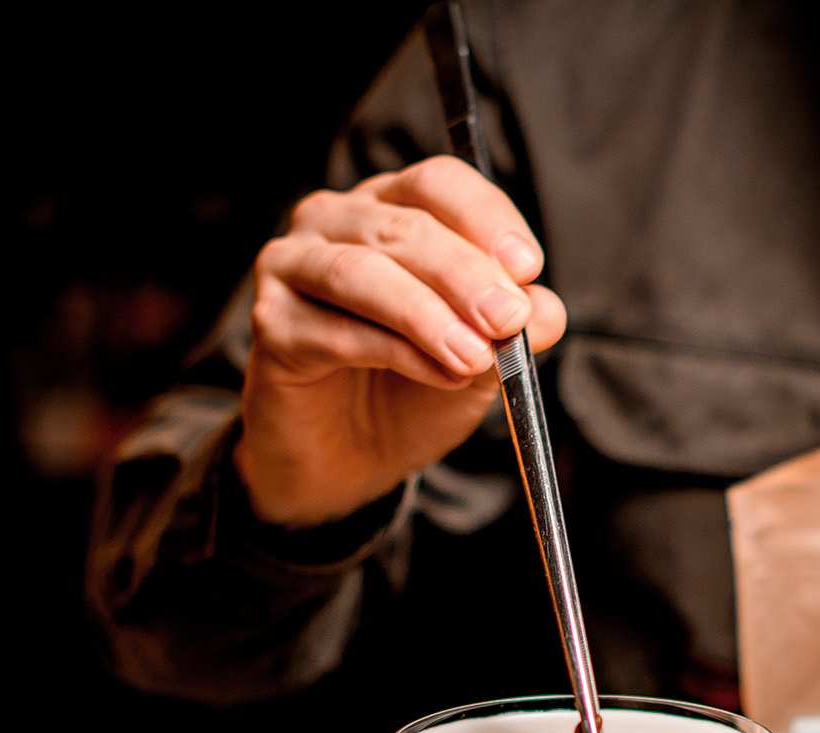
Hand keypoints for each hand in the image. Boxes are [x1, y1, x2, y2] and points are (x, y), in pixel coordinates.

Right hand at [238, 156, 568, 527]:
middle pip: (405, 227)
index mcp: (390, 208)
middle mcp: (335, 222)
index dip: (485, 218)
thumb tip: (547, 310)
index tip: (528, 267)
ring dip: (427, 314)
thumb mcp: (481, 359)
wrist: (349, 461)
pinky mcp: (272, 325)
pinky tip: (438, 374)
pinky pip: (334, 331)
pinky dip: (393, 353)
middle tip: (509, 319)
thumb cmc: (410, 393)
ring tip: (474, 357)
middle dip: (465, 275)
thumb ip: (513, 329)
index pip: (437, 184)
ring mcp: (292, 268)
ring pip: (362, 272)